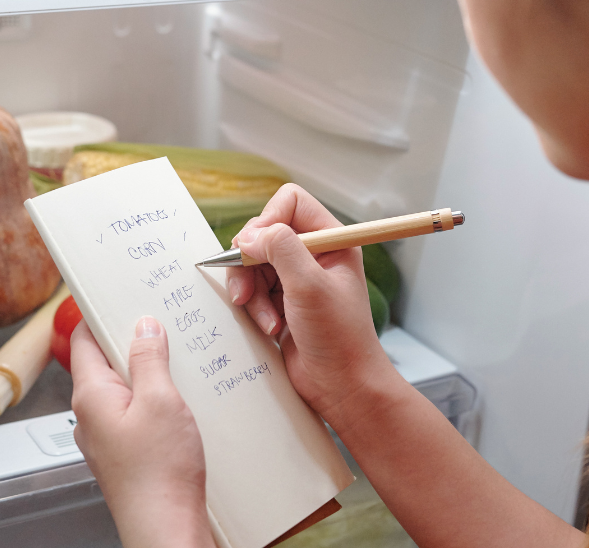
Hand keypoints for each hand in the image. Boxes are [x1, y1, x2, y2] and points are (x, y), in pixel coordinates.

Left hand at [70, 318, 215, 547]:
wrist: (165, 527)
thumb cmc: (158, 473)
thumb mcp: (161, 400)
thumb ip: (149, 358)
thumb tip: (144, 326)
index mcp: (90, 395)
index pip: (83, 339)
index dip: (99, 313)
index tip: (119, 295)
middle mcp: (90, 415)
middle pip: (104, 362)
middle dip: (132, 342)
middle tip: (163, 325)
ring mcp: (106, 436)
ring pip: (122, 389)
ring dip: (147, 373)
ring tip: (178, 363)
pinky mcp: (125, 453)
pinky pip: (134, 413)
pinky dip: (154, 400)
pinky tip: (181, 402)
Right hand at [225, 184, 399, 425]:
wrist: (341, 385)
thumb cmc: (339, 337)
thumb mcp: (309, 285)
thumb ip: (281, 248)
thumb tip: (249, 236)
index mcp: (331, 240)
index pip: (290, 202)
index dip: (267, 220)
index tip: (256, 248)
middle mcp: (313, 254)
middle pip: (264, 233)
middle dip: (250, 263)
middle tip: (247, 290)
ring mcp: (296, 278)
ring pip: (252, 263)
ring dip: (251, 291)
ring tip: (264, 318)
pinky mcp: (281, 301)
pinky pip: (252, 289)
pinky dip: (253, 307)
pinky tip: (270, 329)